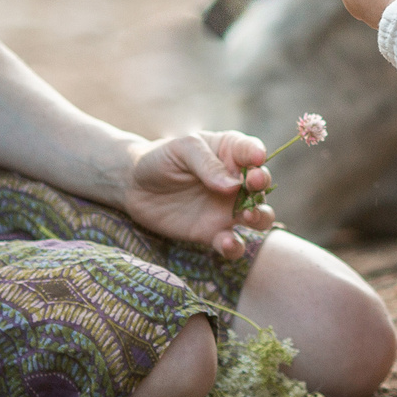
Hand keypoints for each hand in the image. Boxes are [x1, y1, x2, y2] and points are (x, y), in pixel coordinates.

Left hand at [125, 129, 277, 259]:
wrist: (133, 186)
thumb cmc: (160, 159)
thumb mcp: (182, 149)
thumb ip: (207, 164)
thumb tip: (232, 186)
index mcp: (229, 152)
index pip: (252, 151)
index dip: (257, 155)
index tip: (256, 160)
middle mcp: (236, 182)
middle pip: (262, 186)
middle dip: (263, 186)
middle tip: (253, 186)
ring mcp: (227, 209)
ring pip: (258, 217)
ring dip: (260, 217)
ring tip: (248, 216)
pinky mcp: (213, 233)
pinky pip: (232, 243)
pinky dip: (235, 247)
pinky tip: (226, 243)